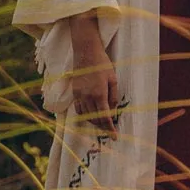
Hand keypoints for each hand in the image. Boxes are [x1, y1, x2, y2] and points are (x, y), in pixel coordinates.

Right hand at [68, 14, 119, 134]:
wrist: (86, 52)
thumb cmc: (103, 64)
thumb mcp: (113, 79)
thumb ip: (113, 97)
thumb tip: (112, 112)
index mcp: (99, 94)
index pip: (105, 118)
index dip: (110, 129)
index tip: (114, 137)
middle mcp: (88, 97)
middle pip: (95, 119)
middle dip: (103, 126)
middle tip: (110, 129)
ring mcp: (79, 95)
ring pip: (86, 116)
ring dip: (94, 121)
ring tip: (102, 122)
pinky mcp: (74, 92)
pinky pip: (78, 109)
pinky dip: (85, 114)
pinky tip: (91, 114)